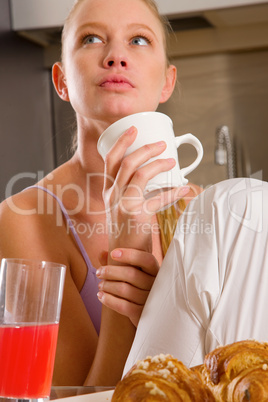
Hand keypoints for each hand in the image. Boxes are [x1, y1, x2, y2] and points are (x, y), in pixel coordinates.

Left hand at [97, 248, 158, 326]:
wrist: (146, 313)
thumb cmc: (136, 287)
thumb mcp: (132, 273)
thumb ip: (118, 263)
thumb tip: (101, 253)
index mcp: (155, 271)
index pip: (146, 259)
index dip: (130, 254)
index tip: (113, 253)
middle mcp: (155, 284)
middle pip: (131, 274)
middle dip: (110, 271)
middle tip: (98, 272)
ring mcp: (150, 300)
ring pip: (125, 290)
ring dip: (108, 286)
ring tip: (100, 285)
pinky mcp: (142, 313)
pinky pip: (123, 306)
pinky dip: (109, 300)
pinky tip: (101, 296)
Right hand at [103, 126, 188, 255]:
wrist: (123, 258)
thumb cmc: (126, 231)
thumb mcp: (119, 207)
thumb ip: (128, 190)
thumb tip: (149, 172)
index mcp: (108, 191)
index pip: (110, 160)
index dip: (121, 142)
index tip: (133, 129)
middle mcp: (113, 196)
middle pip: (126, 162)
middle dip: (145, 149)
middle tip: (161, 144)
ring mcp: (123, 205)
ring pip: (139, 174)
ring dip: (158, 164)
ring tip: (171, 161)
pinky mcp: (137, 216)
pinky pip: (157, 199)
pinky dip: (173, 192)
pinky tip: (183, 188)